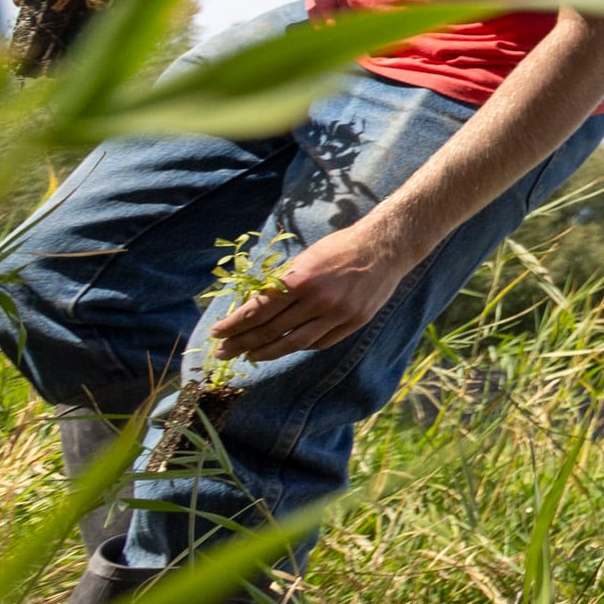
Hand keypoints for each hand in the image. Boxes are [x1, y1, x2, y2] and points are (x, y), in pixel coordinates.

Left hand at [209, 216, 417, 365]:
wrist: (386, 247)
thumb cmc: (341, 247)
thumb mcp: (306, 258)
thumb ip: (283, 282)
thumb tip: (254, 305)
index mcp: (302, 279)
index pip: (258, 310)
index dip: (234, 325)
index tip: (217, 333)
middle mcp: (319, 300)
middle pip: (271, 330)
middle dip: (242, 342)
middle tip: (223, 352)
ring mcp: (338, 314)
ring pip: (294, 343)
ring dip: (267, 352)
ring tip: (249, 356)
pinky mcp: (353, 322)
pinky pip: (319, 342)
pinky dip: (298, 347)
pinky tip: (284, 348)